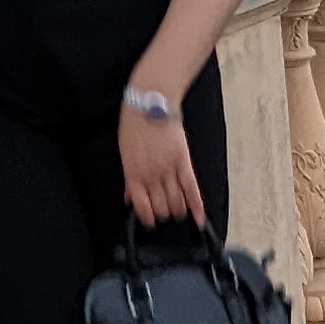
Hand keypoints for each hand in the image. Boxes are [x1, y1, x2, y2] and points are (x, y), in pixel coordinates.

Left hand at [119, 101, 205, 227]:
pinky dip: (196, 206)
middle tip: (164, 214)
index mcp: (133, 173)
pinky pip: (191, 189)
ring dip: (177, 211)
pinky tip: (199, 219)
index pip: (141, 206)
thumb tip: (129, 197)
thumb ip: (129, 178)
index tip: (149, 221)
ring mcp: (168, 169)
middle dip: (163, 214)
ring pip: (176, 202)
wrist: (150, 101)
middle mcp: (151, 175)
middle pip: (161, 207)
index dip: (146, 217)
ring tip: (178, 212)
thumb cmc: (134, 123)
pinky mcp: (183, 161)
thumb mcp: (125, 152)